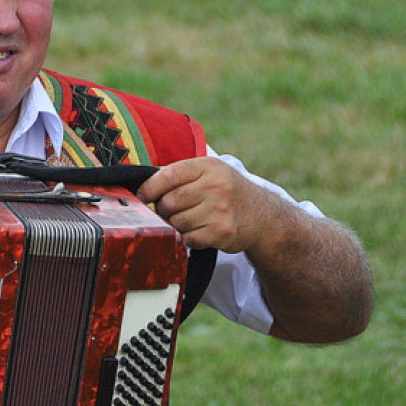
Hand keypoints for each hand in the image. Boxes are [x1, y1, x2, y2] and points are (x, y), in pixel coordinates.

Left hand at [137, 156, 266, 252]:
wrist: (263, 217)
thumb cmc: (228, 192)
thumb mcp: (210, 173)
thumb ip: (181, 174)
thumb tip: (144, 185)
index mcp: (208, 167)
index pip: (168, 175)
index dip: (149, 187)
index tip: (142, 196)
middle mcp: (216, 186)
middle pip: (168, 202)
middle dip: (164, 209)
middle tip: (172, 210)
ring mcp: (219, 210)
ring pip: (176, 222)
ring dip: (177, 224)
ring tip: (190, 219)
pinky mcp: (221, 232)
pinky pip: (188, 238)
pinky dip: (188, 238)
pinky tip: (200, 231)